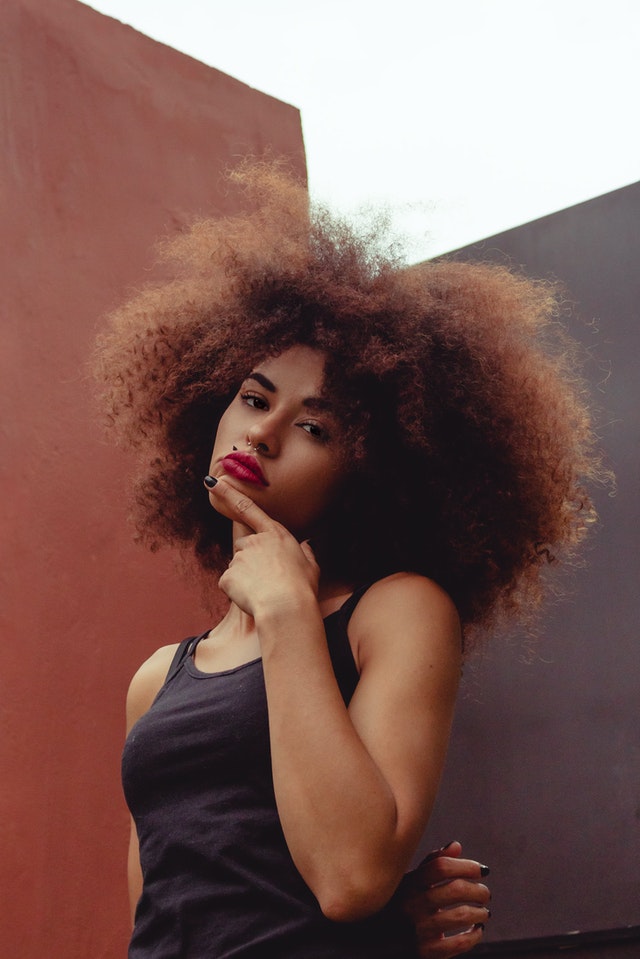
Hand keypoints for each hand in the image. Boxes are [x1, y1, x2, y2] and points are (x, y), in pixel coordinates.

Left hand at [208, 478, 318, 617]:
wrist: (286, 608)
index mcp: (275, 534)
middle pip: (244, 547)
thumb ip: (306, 553)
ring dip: (246, 578)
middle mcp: (254, 541)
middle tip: (268, 579)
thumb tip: (306, 546)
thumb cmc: (302, 588)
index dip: (227, 493)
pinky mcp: (227, 576)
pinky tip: (253, 599)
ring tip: (265, 592)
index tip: (212, 482)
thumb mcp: (311, 567)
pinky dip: (238, 593)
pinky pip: (230, 585)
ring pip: (237, 568)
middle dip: (251, 561)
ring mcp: (239, 558)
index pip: (247, 508)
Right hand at [399, 841, 490, 957]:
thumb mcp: (408, 882)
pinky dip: (475, 935)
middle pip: (455, 889)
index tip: (482, 870)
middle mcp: (411, 904)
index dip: (467, 866)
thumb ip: (431, 863)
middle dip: (479, 890)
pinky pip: (458, 943)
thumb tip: (456, 846)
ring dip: (480, 912)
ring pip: (461, 915)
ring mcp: (418, 929)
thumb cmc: (397, 905)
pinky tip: (477, 930)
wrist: (375, 941)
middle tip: (485, 893)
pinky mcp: (425, 952)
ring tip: (483, 911)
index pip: (441, 867)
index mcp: (407, 883)